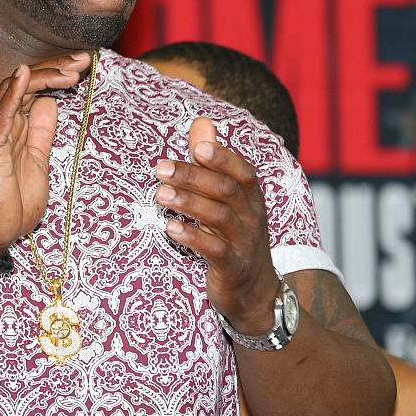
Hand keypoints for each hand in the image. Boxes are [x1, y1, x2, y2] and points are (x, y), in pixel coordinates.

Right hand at [0, 53, 91, 254]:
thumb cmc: (11, 201)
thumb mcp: (38, 160)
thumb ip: (41, 132)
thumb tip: (50, 104)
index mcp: (14, 127)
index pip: (35, 89)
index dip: (57, 73)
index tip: (82, 64)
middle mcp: (2, 125)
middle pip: (27, 84)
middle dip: (56, 68)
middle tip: (83, 59)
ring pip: (15, 92)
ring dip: (43, 76)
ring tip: (70, 68)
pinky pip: (1, 116)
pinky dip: (13, 93)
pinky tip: (25, 75)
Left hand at [155, 117, 278, 333]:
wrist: (255, 293)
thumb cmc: (234, 236)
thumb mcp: (227, 199)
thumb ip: (212, 162)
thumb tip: (201, 122)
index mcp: (251, 198)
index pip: (242, 172)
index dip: (222, 158)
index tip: (196, 147)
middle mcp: (251, 217)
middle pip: (226, 190)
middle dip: (193, 177)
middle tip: (161, 168)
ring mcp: (244, 243)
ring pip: (220, 217)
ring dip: (188, 203)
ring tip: (160, 194)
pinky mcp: (233, 267)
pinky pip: (215, 250)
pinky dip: (192, 237)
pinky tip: (170, 228)